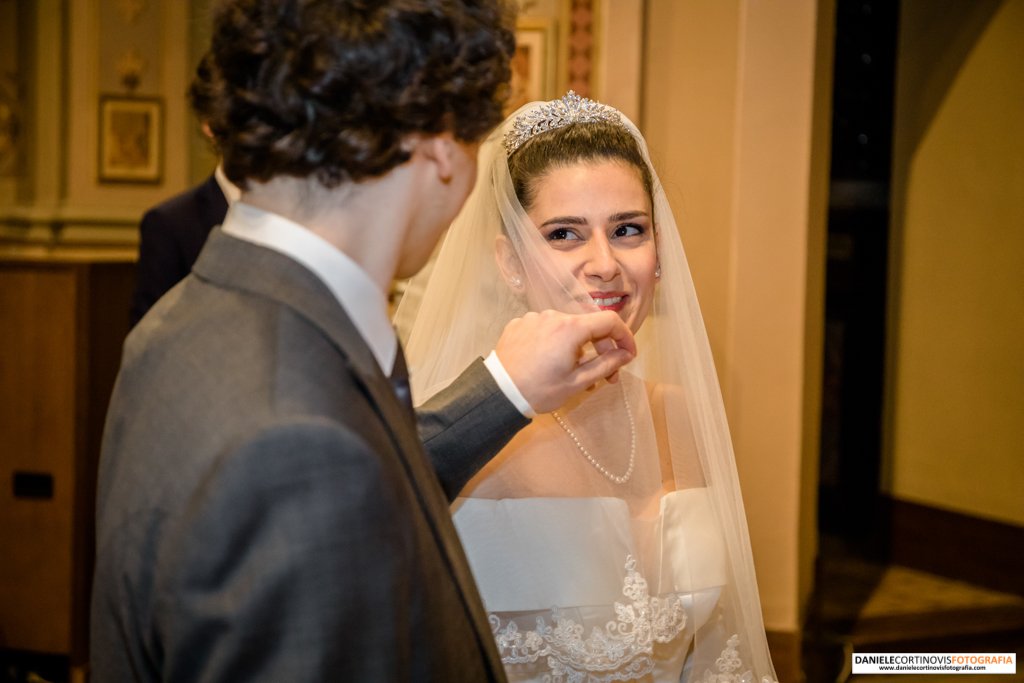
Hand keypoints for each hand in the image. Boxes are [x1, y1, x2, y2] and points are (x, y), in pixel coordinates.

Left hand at [494, 310, 635, 413]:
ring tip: (576, 374)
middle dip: (602, 349)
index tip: (628, 354)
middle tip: (606, 376)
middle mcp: (552, 315)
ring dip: (578, 348)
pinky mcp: (519, 324)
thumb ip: (606, 364)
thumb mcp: (577, 382)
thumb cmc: (539, 390)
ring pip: (566, 329)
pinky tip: (551, 363)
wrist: (498, 393)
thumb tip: (626, 354)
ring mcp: (534, 318)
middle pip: (588, 326)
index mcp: (570, 327)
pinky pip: (546, 330)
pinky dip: (555, 343)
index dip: (625, 336)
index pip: (609, 320)